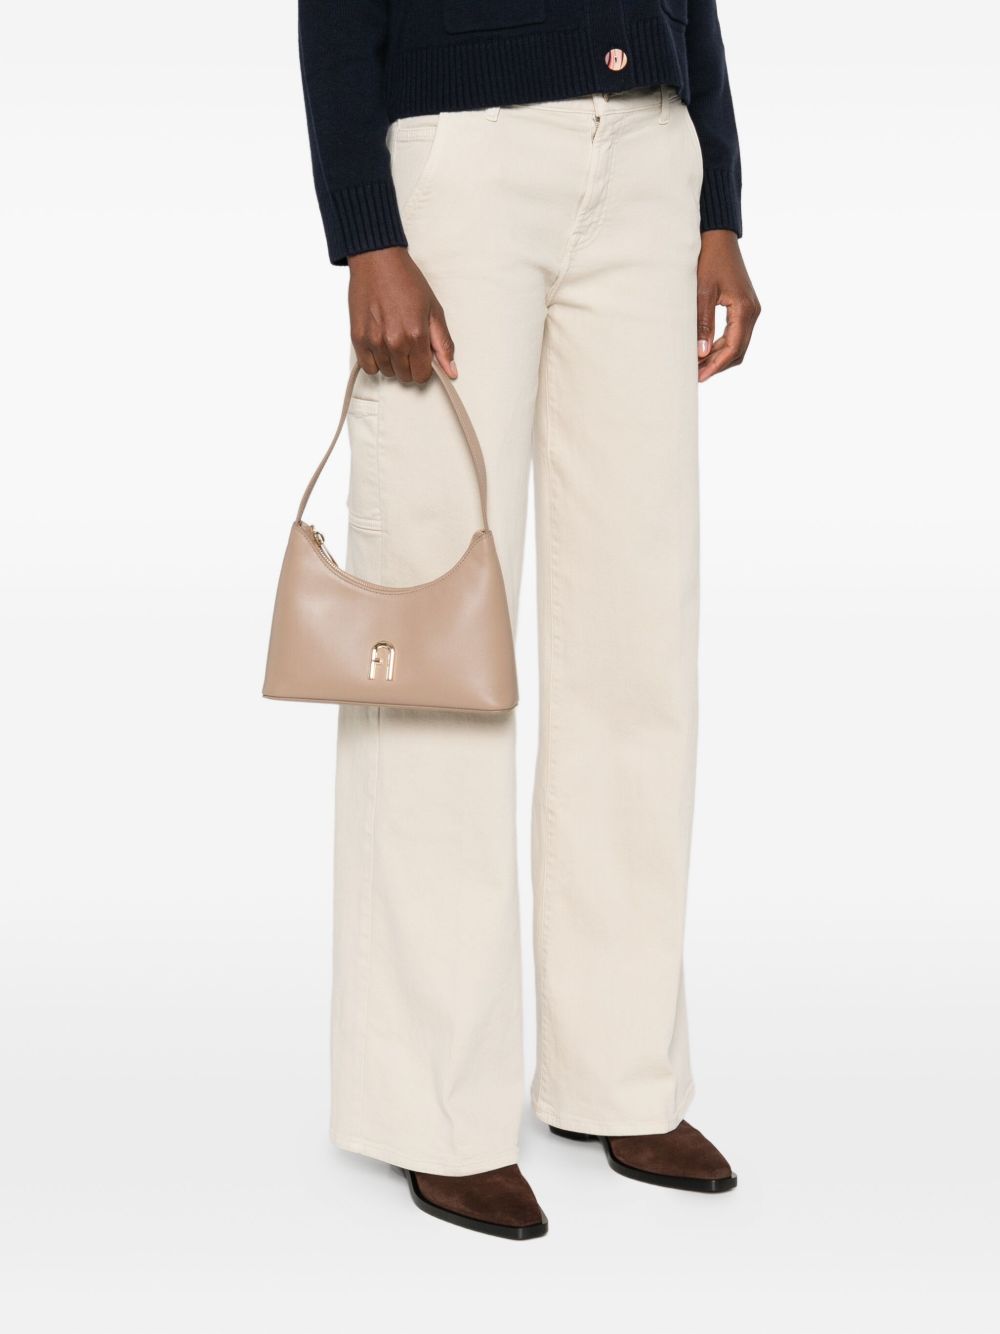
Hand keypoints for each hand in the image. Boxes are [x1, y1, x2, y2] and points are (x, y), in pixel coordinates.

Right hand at [347, 247, 456, 383]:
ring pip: (387, 372)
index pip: (421, 375)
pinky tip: (380, 344)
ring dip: (392, 362)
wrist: (377, 260)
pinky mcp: (358, 338)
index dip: (424, 368)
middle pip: (405, 376)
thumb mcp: (433, 310)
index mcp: (416, 335)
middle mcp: (394, 342)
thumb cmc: (406, 281)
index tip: (422, 356)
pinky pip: (369, 367)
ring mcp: (374, 341)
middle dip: (409, 365)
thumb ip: (443, 344)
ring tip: (393, 339)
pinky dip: (375, 361)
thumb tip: (451, 371)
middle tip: (408, 344)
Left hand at [696, 231, 760, 382]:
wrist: (718, 237)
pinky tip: (704, 350)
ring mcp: (750, 309)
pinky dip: (721, 345)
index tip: (699, 377)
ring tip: (697, 366)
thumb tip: (702, 353)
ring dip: (719, 357)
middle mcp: (752, 311)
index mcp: (745, 309)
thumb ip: (703, 323)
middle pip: (738, 351)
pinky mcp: (744, 306)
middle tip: (695, 375)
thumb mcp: (702, 292)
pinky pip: (735, 333)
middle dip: (717, 365)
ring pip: (737, 344)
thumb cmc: (709, 260)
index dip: (716, 365)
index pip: (733, 348)